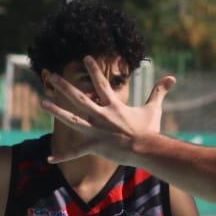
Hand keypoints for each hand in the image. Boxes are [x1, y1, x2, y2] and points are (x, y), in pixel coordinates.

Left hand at [41, 55, 175, 162]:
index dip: (94, 70)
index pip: (101, 84)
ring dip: (56, 110)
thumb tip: (172, 78)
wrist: (147, 149)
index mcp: (114, 106)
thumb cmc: (150, 130)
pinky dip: (63, 156)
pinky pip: (76, 152)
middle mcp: (101, 115)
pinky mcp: (95, 146)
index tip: (85, 57)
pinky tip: (49, 159)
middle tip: (51, 75)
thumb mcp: (154, 109)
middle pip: (79, 97)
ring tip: (42, 103)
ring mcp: (96, 131)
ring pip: (72, 118)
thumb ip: (160, 92)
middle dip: (64, 86)